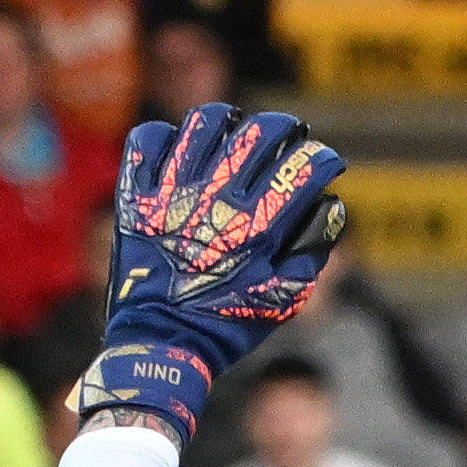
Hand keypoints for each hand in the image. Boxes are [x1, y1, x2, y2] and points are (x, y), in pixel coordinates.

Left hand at [78, 108, 350, 452]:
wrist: (160, 346)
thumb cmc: (227, 326)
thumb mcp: (283, 299)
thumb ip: (312, 250)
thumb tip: (330, 203)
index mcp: (258, 226)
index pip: (303, 167)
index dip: (323, 158)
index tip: (325, 162)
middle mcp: (218, 200)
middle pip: (260, 132)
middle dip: (284, 127)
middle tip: (287, 135)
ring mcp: (173, 193)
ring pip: (204, 123)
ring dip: (227, 121)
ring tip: (234, 130)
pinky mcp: (136, 196)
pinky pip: (148, 140)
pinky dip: (166, 137)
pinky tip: (180, 150)